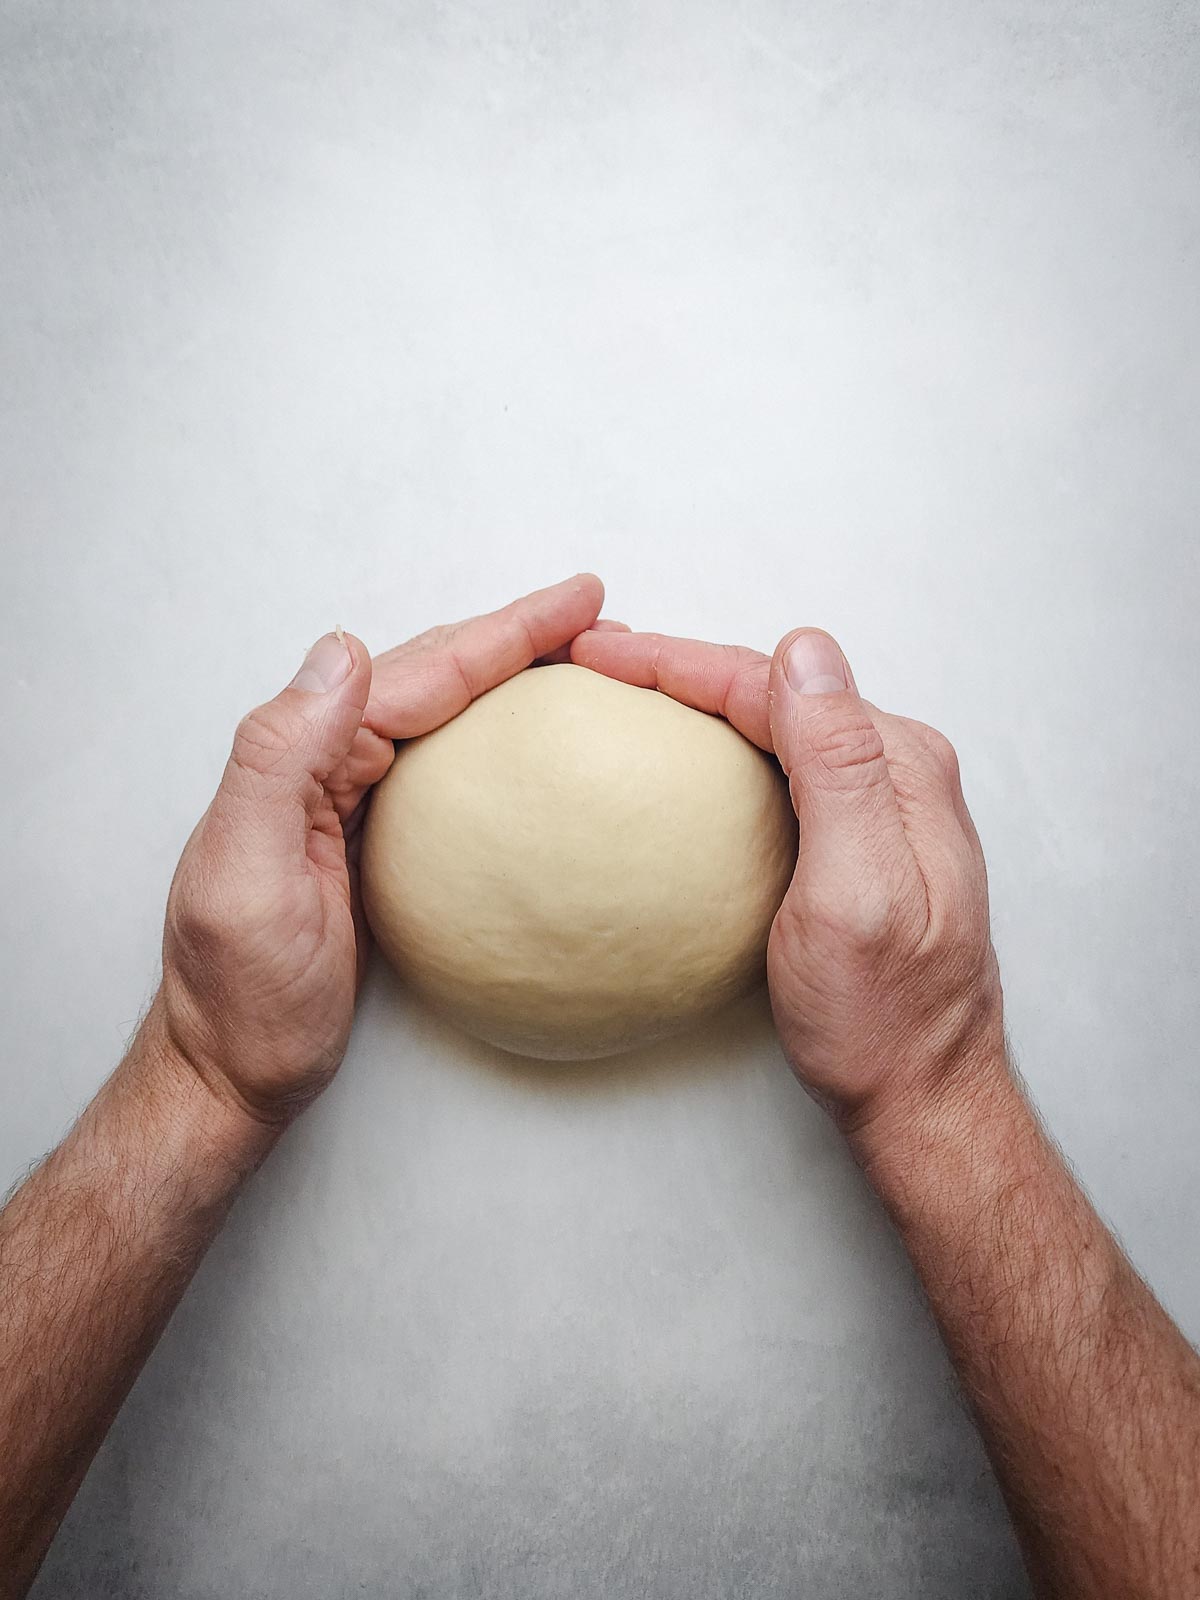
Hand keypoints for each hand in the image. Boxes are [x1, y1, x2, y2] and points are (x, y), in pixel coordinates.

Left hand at [153, 575, 622, 1127]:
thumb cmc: (240, 997)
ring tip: (583, 659)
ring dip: (512, 678)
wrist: (231, 1072)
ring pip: (444, 714)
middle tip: (602, 618)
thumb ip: (279, 757)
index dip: (504, 632)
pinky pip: (443, 766)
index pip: (418, 672)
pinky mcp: (374, 840)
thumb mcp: (246, 878)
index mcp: (303, 758)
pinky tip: (528, 740)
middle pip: (437, 676)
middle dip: (519, 639)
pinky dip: (492, 739)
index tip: (579, 602)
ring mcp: (352, 801)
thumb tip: (342, 649)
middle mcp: (326, 764)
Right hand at [571, 625, 1005, 1134]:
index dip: (678, 660)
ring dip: (700, 699)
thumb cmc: (884, 1016)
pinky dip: (724, 747)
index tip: (599, 654)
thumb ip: (839, 766)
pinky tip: (688, 758)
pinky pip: (783, 766)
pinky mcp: (860, 840)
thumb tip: (805, 652)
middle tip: (596, 661)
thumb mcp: (855, 891)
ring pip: (775, 725)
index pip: (773, 684)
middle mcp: (897, 772)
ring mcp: (882, 805)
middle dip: (682, 667)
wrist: (921, 1096)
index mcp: (899, 768)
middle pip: (773, 692)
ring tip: (629, 690)